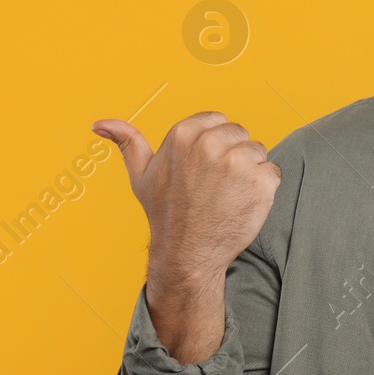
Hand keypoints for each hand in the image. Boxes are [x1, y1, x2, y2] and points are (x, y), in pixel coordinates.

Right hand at [91, 112, 280, 288]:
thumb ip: (126, 142)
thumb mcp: (141, 175)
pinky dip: (264, 189)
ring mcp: (237, 163)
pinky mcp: (260, 183)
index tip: (204, 168)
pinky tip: (242, 204)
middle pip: (240, 134)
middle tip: (215, 186)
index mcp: (183, 135)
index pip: (218, 120)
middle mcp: (210, 144)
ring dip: (249, 172)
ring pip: (258, 153)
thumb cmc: (166, 214)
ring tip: (227, 195)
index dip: (215, 144)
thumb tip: (100, 124)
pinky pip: (273, 173)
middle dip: (232, 156)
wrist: (188, 254)